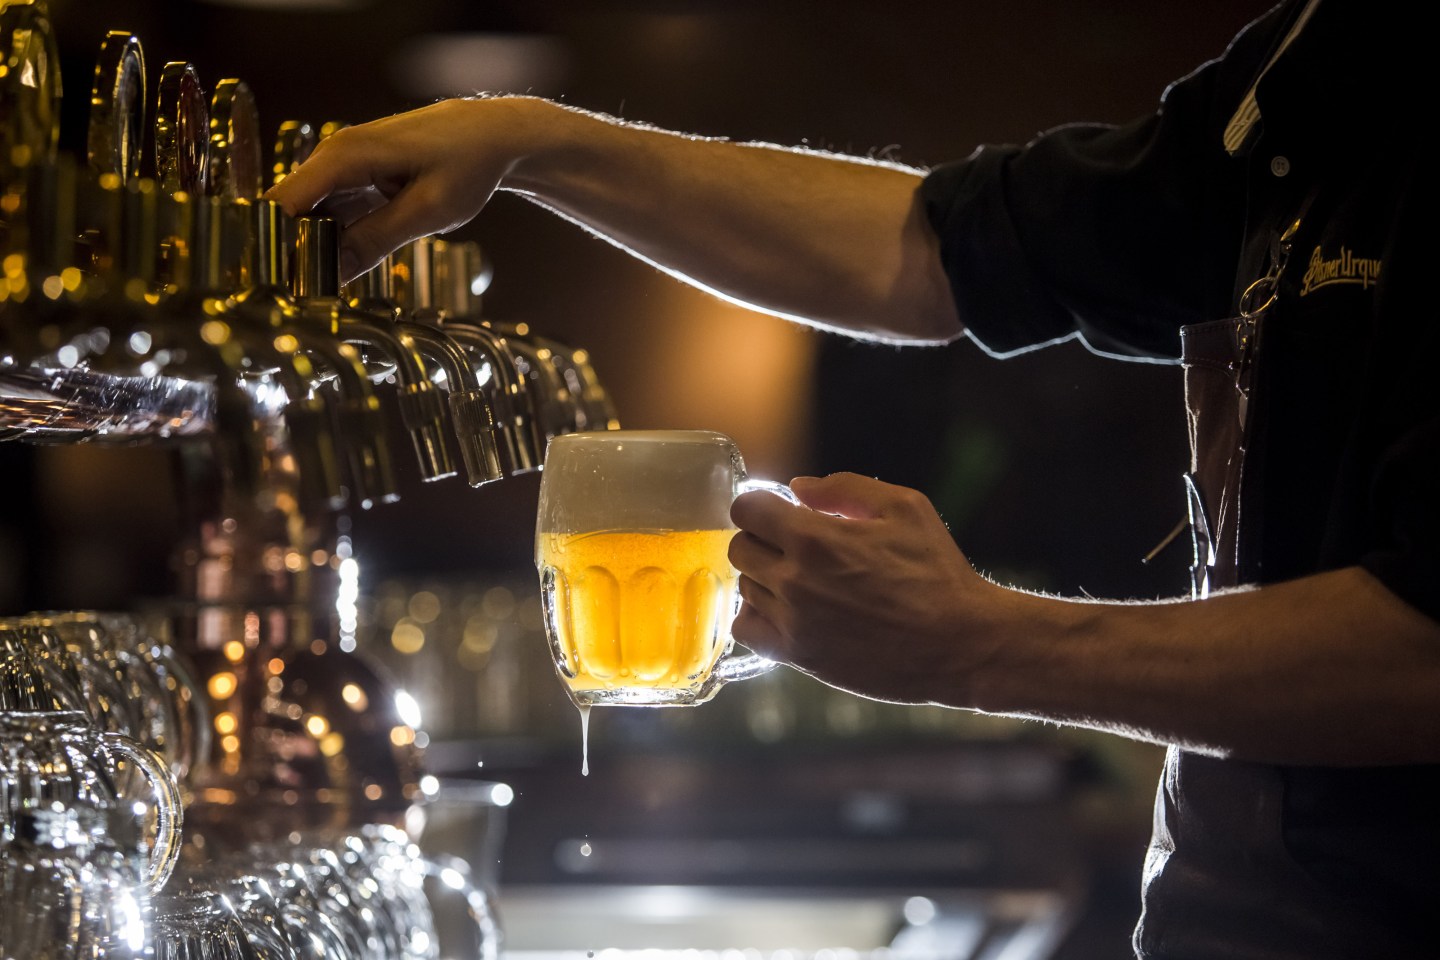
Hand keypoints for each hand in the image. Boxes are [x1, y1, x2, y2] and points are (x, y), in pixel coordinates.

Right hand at [264, 97, 532, 281]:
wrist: (493, 135)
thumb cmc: (468, 164)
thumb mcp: (427, 210)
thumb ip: (377, 239)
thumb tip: (333, 273)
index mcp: (345, 156)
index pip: (284, 202)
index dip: (275, 244)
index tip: (275, 285)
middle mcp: (335, 155)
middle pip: (292, 210)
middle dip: (291, 251)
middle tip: (296, 297)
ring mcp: (345, 165)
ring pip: (311, 213)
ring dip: (312, 248)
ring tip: (314, 290)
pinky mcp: (357, 177)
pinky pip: (333, 210)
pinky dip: (334, 238)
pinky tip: (339, 268)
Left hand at [728, 472, 998, 704]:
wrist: (959, 644)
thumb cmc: (937, 574)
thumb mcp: (905, 508)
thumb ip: (844, 489)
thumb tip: (798, 488)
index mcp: (815, 538)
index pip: (747, 509)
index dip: (761, 505)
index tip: (779, 513)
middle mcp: (794, 579)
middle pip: (739, 547)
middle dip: (762, 539)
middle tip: (793, 547)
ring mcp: (792, 621)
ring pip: (744, 587)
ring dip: (765, 578)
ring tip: (801, 581)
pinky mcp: (798, 655)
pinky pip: (746, 629)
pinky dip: (757, 616)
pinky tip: (785, 611)